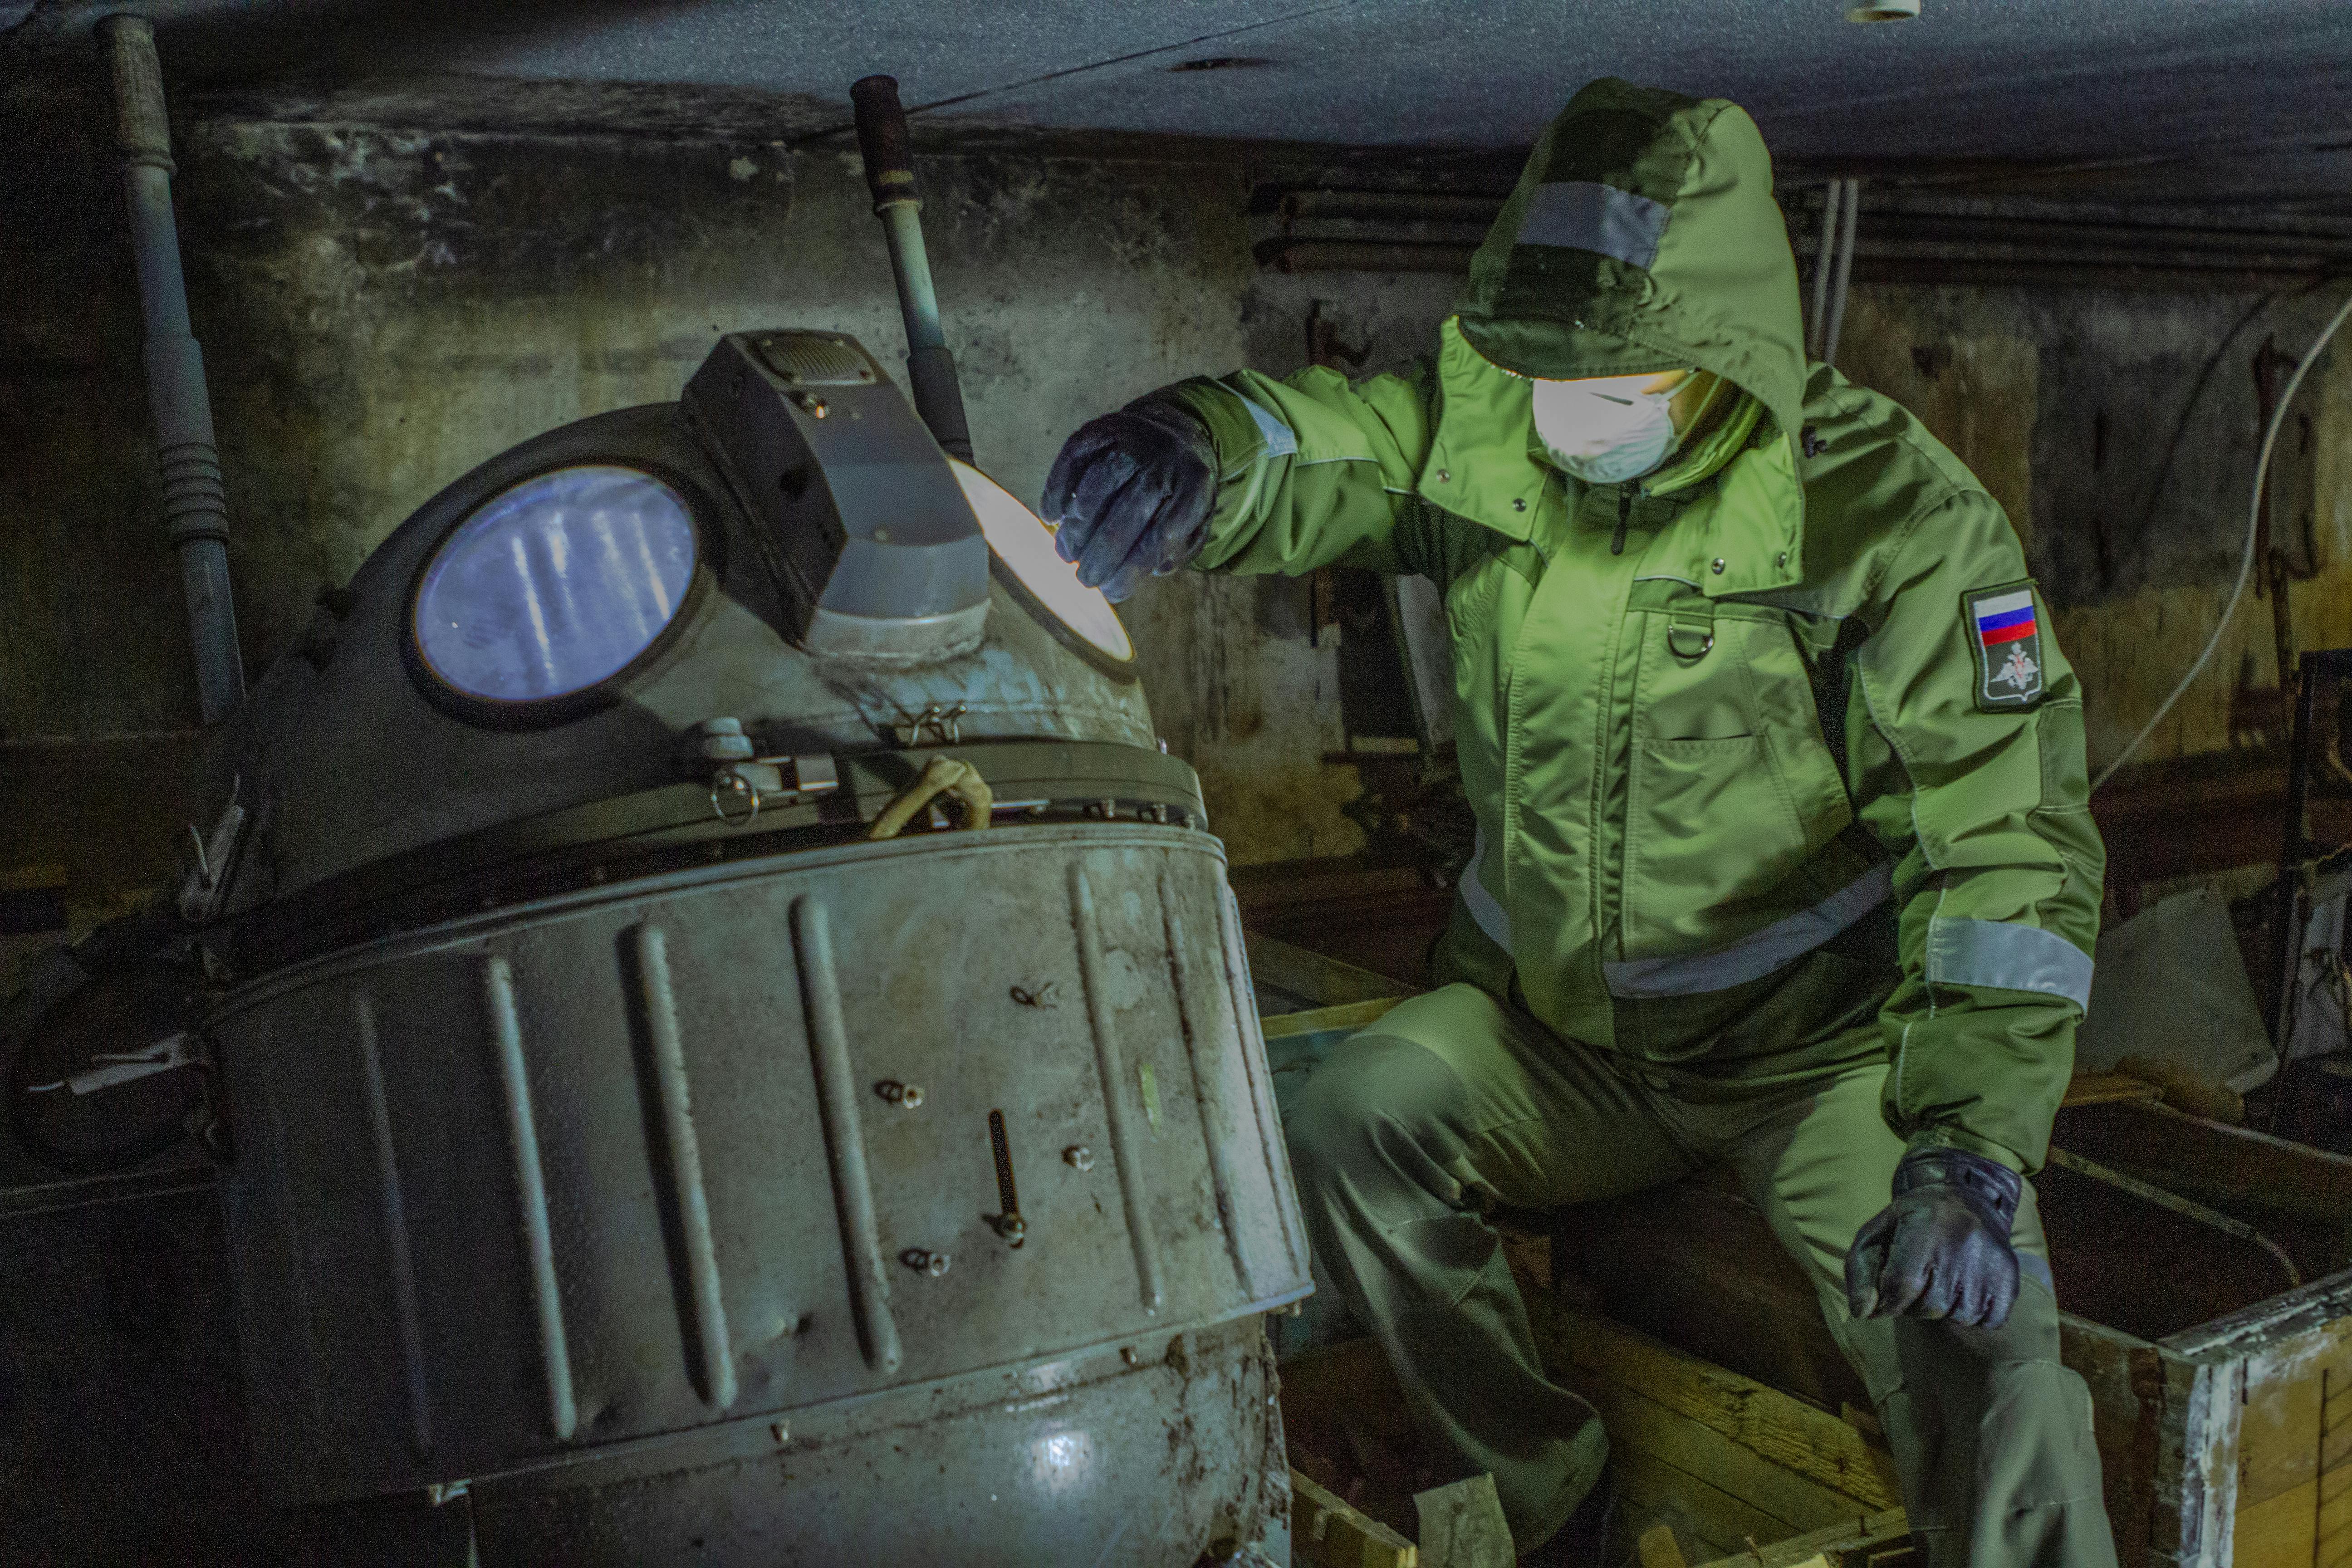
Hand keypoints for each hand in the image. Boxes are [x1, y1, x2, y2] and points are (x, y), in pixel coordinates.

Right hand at [1042, 399, 1215, 601]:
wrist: (1174, 434)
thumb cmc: (1180, 494)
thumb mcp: (1195, 522)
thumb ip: (1179, 549)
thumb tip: (1153, 568)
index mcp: (1195, 483)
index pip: (1165, 531)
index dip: (1135, 566)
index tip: (1112, 592)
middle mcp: (1165, 457)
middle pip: (1129, 510)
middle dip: (1103, 553)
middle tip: (1085, 581)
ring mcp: (1132, 439)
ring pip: (1098, 484)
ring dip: (1078, 525)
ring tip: (1066, 554)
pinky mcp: (1102, 428)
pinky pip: (1073, 457)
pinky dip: (1058, 488)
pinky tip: (1050, 516)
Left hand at [1844, 1147, 2022, 1327]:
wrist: (1966, 1200)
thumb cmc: (1910, 1223)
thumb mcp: (1875, 1235)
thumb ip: (1859, 1274)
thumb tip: (1863, 1313)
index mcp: (1925, 1225)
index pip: (1901, 1286)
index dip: (1888, 1301)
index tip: (1887, 1297)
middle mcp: (1963, 1241)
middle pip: (1929, 1306)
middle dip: (1914, 1305)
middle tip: (1917, 1282)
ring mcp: (1992, 1261)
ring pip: (1958, 1316)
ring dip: (1943, 1309)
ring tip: (1941, 1280)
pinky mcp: (2011, 1278)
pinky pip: (1989, 1320)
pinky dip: (1972, 1313)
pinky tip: (1964, 1288)